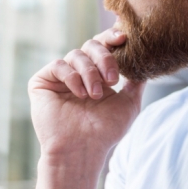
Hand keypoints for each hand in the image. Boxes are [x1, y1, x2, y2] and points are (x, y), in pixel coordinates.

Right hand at [29, 29, 144, 160]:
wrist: (81, 150)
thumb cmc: (104, 132)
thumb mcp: (128, 104)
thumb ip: (136, 83)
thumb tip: (145, 63)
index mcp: (96, 75)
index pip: (103, 48)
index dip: (111, 39)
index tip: (123, 38)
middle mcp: (77, 73)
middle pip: (90, 45)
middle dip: (104, 58)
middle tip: (112, 79)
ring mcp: (59, 78)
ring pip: (76, 54)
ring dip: (90, 73)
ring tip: (95, 95)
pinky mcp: (41, 82)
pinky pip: (58, 65)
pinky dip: (72, 77)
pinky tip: (80, 95)